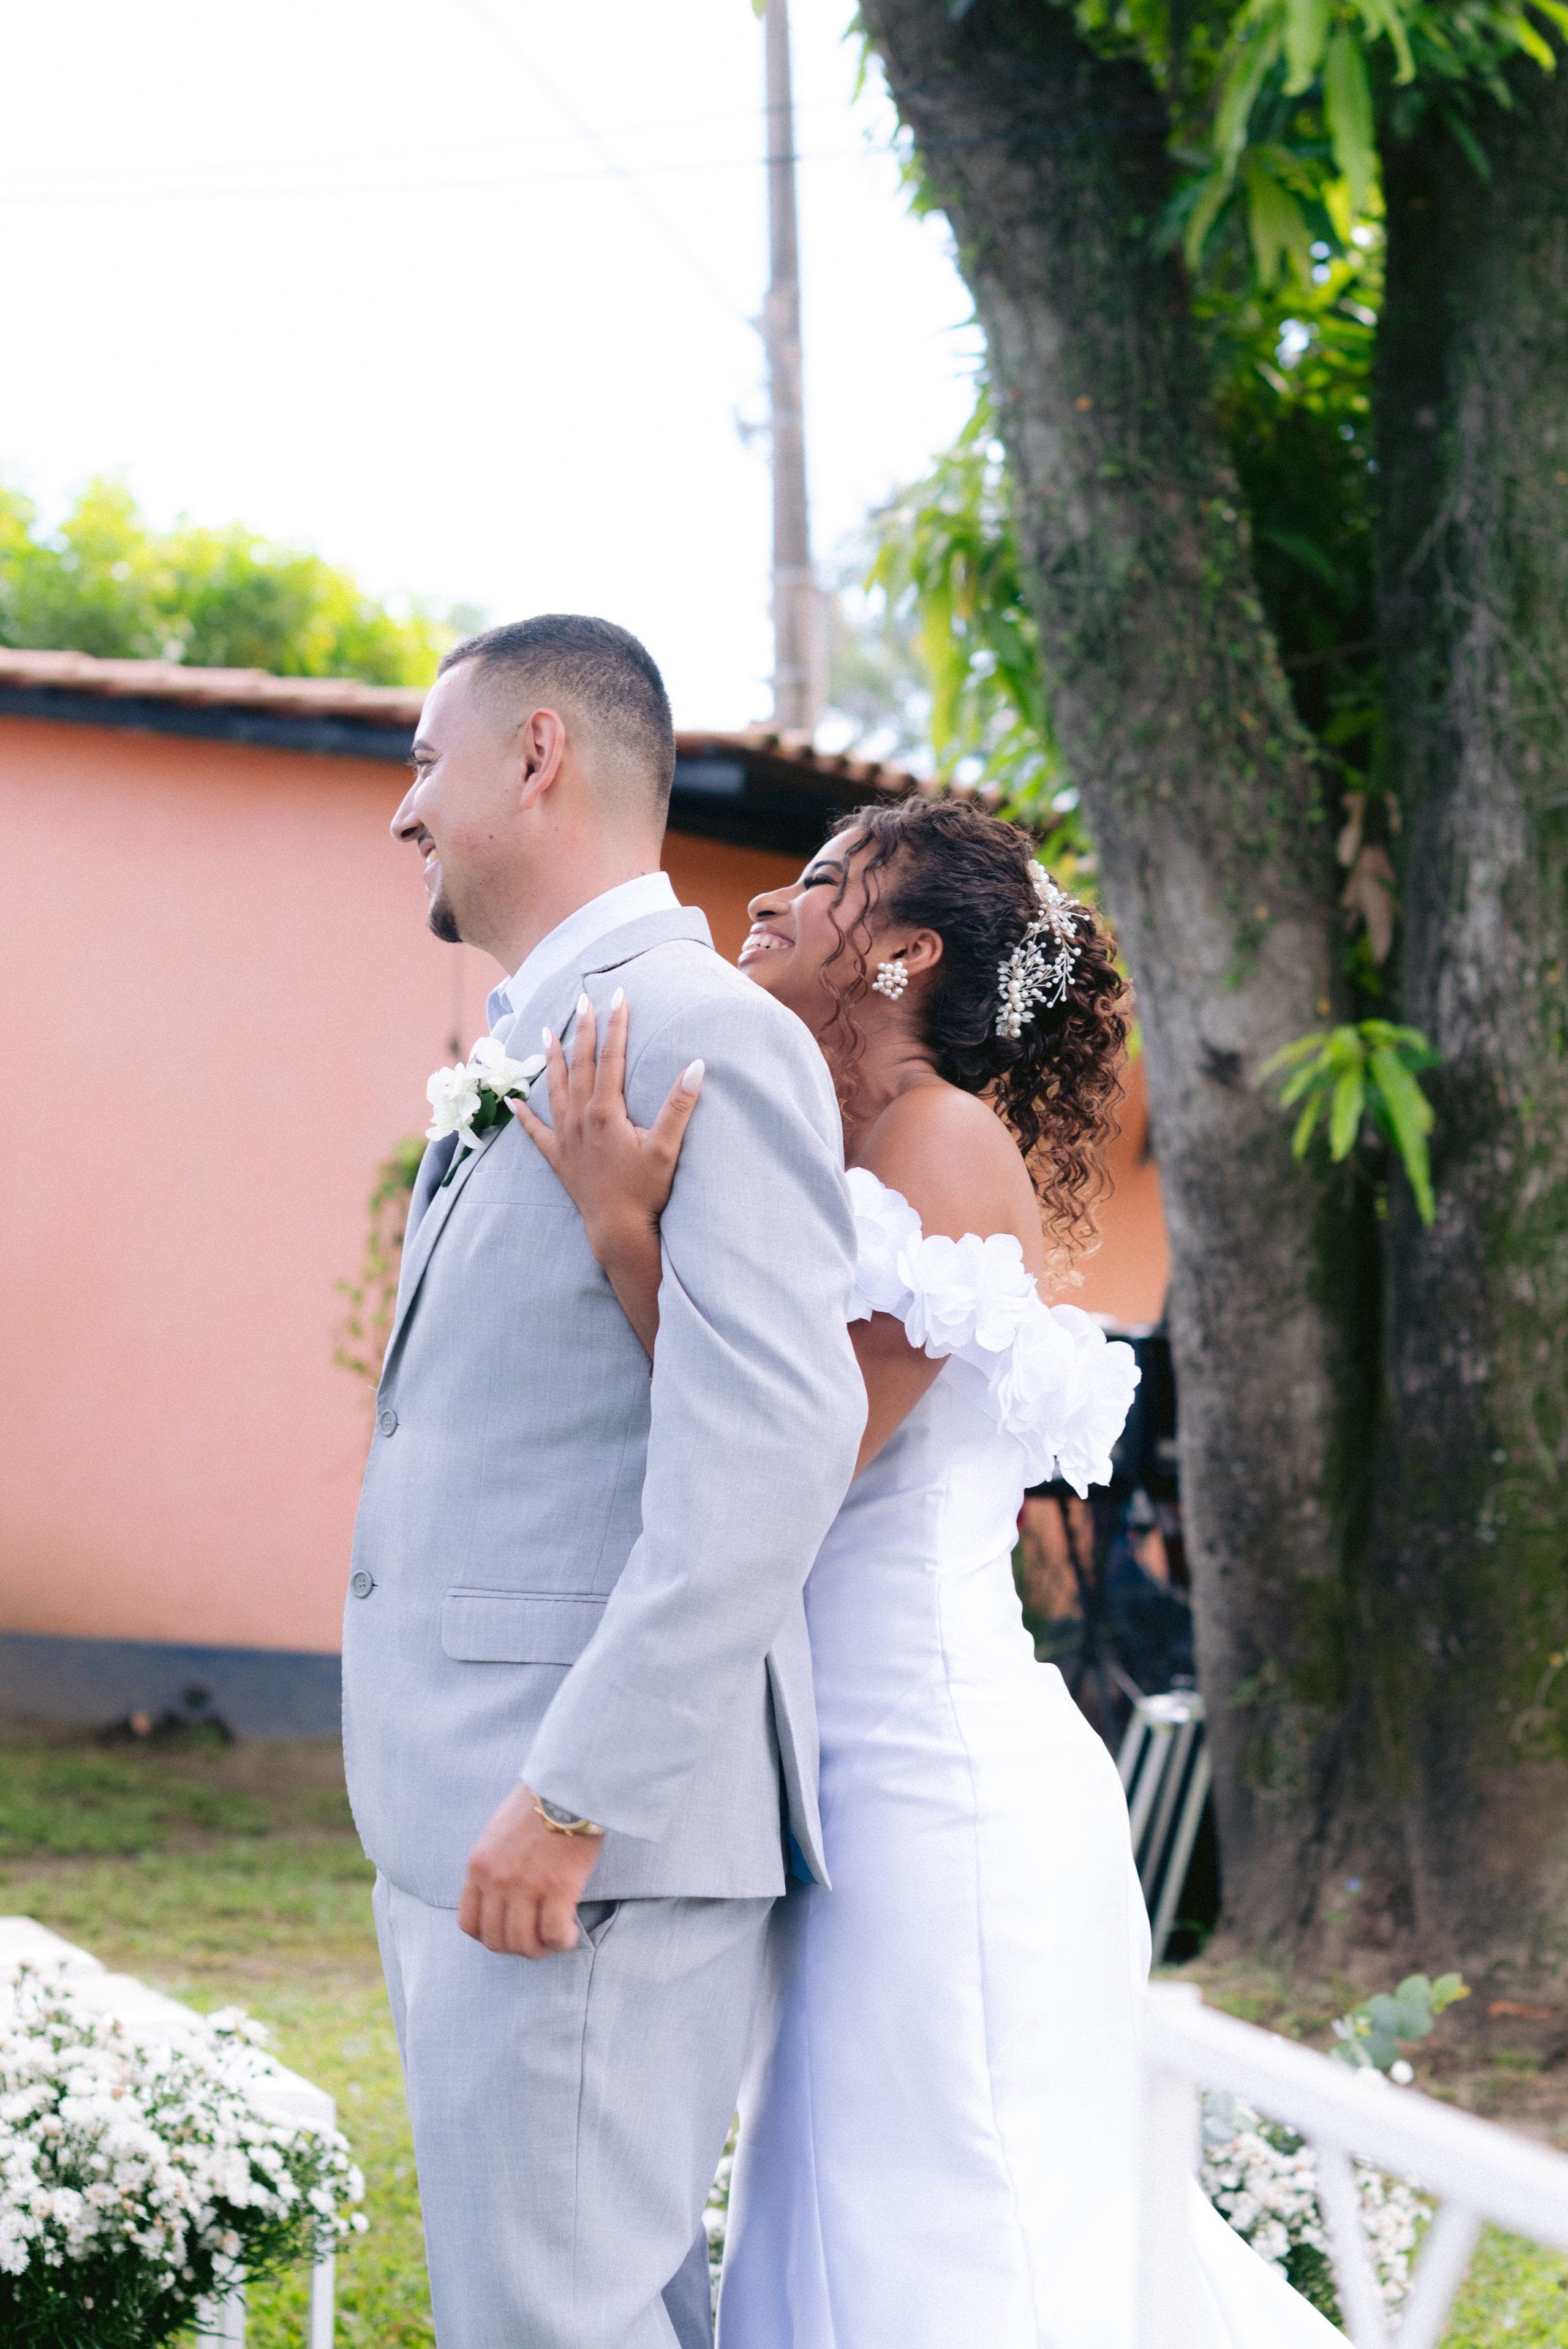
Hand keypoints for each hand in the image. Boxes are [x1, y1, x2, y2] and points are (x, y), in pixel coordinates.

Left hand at [457, 1784, 603, 1956]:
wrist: (566, 1788)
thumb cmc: (536, 1808)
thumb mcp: (495, 1835)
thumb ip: (492, 1867)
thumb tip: (499, 1899)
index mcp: (478, 1867)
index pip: (469, 1924)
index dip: (489, 1937)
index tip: (508, 1933)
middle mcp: (496, 1881)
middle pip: (496, 1940)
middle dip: (516, 1948)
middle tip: (536, 1941)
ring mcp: (525, 1886)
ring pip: (524, 1943)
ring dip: (540, 1949)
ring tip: (555, 1939)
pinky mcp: (558, 1887)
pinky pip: (554, 1934)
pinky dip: (562, 1941)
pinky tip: (570, 1933)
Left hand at [513, 988, 702, 1267]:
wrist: (616, 1230)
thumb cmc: (644, 1191)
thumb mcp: (666, 1147)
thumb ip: (679, 1105)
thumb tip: (697, 1066)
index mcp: (606, 1112)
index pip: (611, 1058)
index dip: (616, 1025)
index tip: (618, 996)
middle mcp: (580, 1119)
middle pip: (581, 1065)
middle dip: (584, 1030)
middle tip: (582, 999)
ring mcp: (565, 1138)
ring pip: (555, 1088)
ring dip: (552, 1059)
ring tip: (548, 1032)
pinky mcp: (558, 1158)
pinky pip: (536, 1131)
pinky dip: (524, 1114)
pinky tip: (512, 1099)